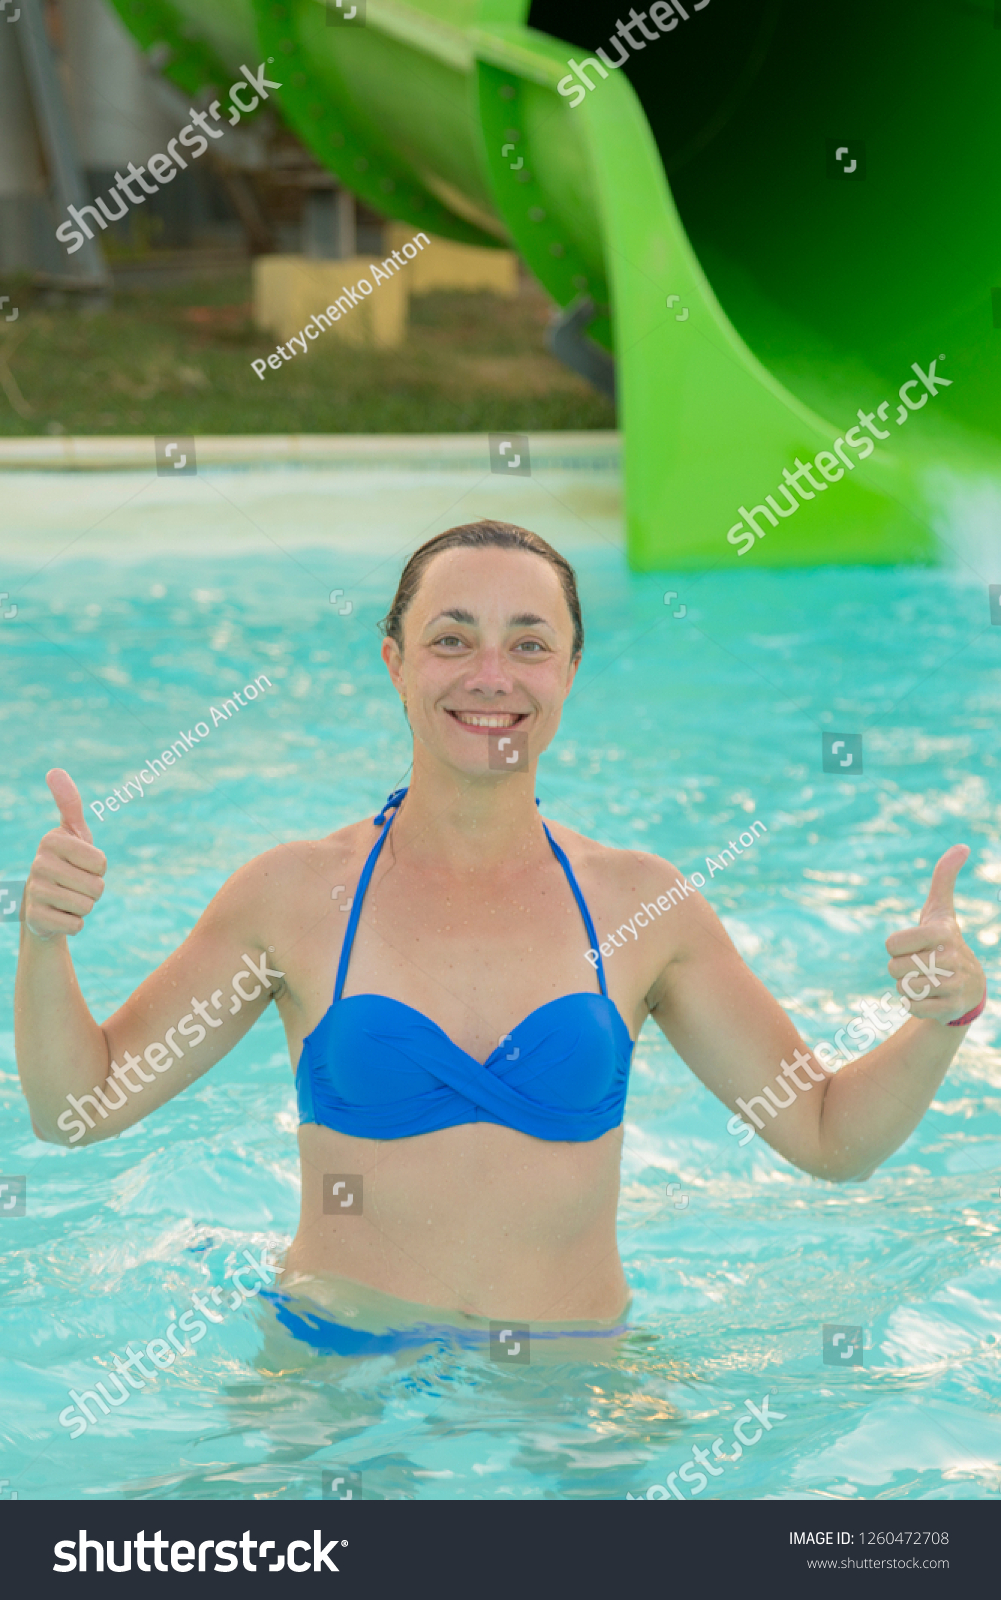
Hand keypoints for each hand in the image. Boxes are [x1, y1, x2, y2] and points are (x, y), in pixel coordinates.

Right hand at [23, 769, 106, 940]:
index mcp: (51, 840)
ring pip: (87, 906)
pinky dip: (75, 924)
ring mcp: (35, 892)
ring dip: (84, 906)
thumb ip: (70, 803)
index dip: (99, 868)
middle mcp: (39, 864)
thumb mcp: (72, 833)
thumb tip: (55, 770)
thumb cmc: (66, 863)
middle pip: (97, 887)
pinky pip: (77, 925)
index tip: (82, 864)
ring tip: (68, 898)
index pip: (101, 862)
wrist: (44, 903)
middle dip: (93, 890)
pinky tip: (60, 915)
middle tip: (75, 884)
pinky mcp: (35, 918)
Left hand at [885, 845, 983, 1022]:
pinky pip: (913, 1008)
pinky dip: (915, 1005)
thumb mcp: (941, 910)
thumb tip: (962, 846)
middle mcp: (952, 957)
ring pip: (903, 989)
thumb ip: (944, 878)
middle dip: (901, 968)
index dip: (896, 947)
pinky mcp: (951, 1008)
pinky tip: (931, 997)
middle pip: (894, 968)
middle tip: (921, 965)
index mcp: (943, 932)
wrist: (968, 985)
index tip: (915, 945)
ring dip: (907, 987)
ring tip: (926, 980)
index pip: (891, 944)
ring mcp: (954, 985)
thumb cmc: (944, 941)